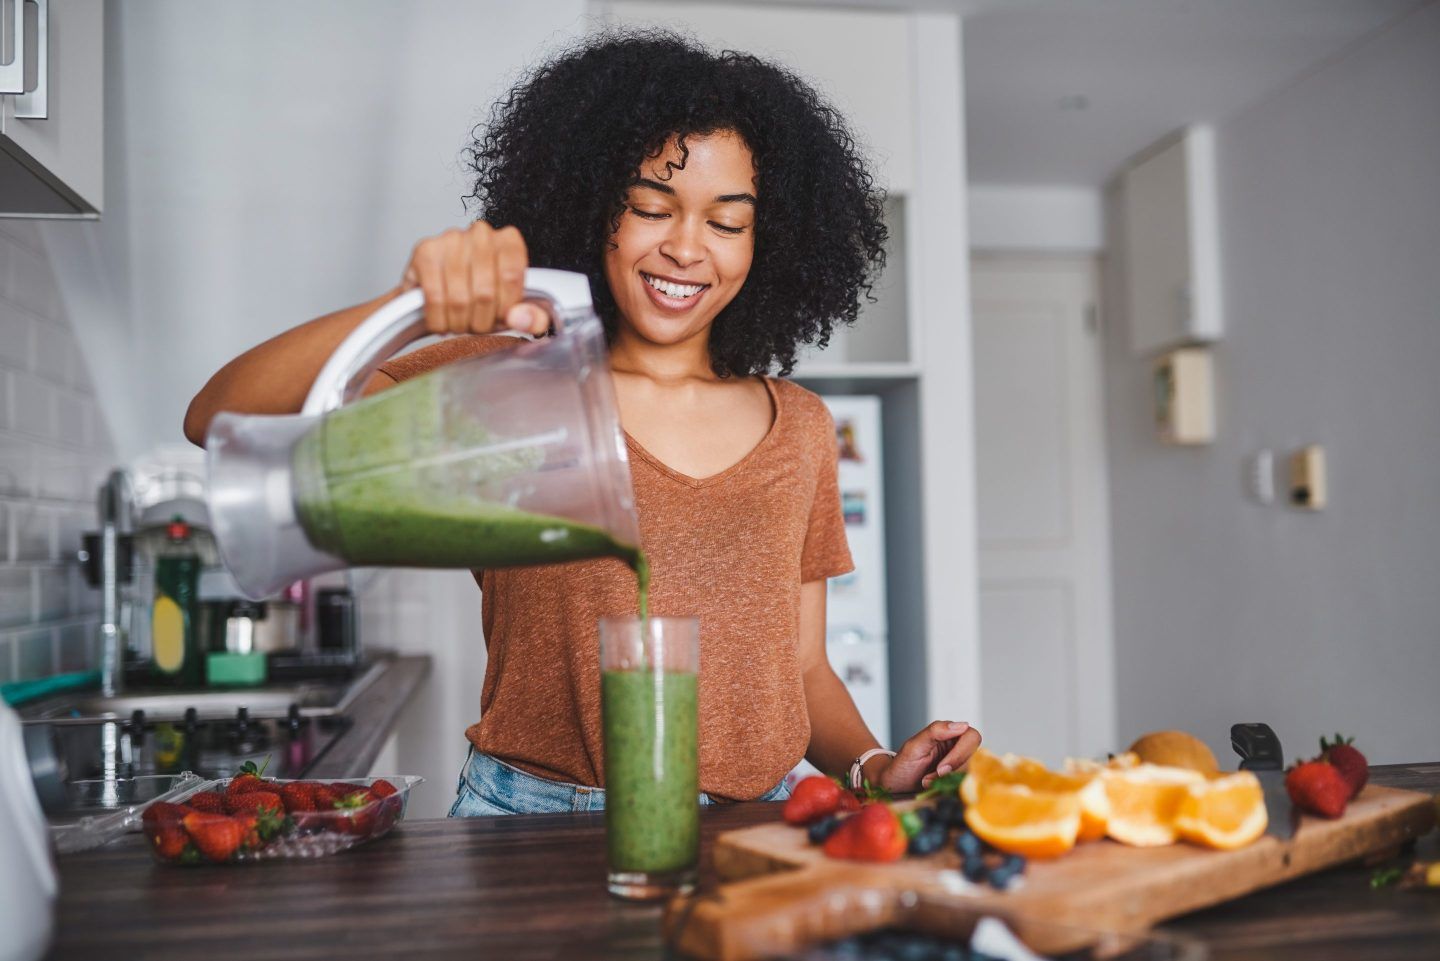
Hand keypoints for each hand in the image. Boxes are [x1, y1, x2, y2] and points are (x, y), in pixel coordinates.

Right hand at [399, 221, 548, 335]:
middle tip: (475, 326)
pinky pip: (435, 298)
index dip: (504, 309)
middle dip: (480, 322)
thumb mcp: (513, 308)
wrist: (437, 289)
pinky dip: (438, 319)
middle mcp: (481, 234)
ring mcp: (451, 239)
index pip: (512, 277)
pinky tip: (441, 320)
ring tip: (459, 324)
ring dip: (459, 323)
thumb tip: (522, 319)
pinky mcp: (425, 252)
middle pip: (485, 293)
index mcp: (509, 241)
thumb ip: (532, 318)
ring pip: (459, 299)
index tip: (497, 318)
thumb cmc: (478, 294)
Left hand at [872, 721, 981, 793]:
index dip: (960, 754)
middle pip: (975, 756)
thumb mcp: (915, 745)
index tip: (941, 768)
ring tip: (927, 781)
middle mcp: (958, 747)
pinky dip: (948, 787)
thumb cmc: (904, 763)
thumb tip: (962, 725)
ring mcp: (960, 764)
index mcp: (950, 733)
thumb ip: (936, 731)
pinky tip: (932, 786)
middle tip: (934, 776)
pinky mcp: (959, 779)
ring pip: (971, 772)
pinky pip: (965, 784)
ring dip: (948, 780)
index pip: (972, 737)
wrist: (895, 784)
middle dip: (954, 770)